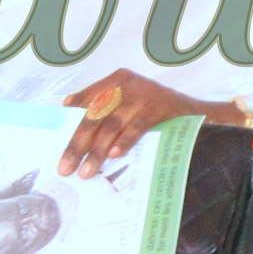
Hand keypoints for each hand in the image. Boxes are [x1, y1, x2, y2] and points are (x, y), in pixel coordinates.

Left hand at [58, 68, 234, 178]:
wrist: (196, 112)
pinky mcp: (158, 106)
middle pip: (94, 116)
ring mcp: (142, 94)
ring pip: (111, 124)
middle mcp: (126, 84)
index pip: (84, 101)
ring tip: (87, 172)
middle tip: (65, 168)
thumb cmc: (155, 111)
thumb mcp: (128, 103)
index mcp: (114, 81)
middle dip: (77, 144)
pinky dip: (124, 141)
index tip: (56, 146)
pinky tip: (114, 156)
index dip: (69, 123)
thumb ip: (102, 106)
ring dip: (96, 151)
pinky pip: (136, 126)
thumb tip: (68, 112)